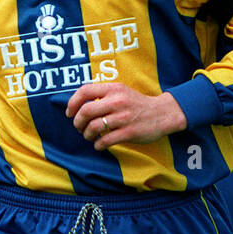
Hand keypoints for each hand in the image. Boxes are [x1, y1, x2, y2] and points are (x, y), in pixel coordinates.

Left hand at [65, 82, 185, 149]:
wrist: (162, 113)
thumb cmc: (137, 104)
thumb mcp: (121, 92)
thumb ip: (103, 95)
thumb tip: (78, 106)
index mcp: (114, 89)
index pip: (85, 91)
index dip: (72, 103)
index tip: (70, 113)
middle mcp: (117, 101)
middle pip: (86, 111)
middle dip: (77, 123)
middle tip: (79, 128)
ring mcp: (123, 117)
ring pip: (93, 127)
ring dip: (87, 135)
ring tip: (90, 136)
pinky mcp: (129, 132)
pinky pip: (105, 141)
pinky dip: (98, 145)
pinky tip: (100, 145)